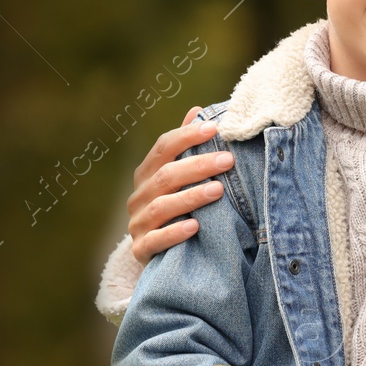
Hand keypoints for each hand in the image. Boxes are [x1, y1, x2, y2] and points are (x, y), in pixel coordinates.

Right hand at [127, 106, 234, 262]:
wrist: (159, 254)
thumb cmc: (175, 207)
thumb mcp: (179, 177)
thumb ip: (185, 147)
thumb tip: (196, 111)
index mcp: (147, 174)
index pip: (163, 148)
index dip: (187, 136)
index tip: (214, 128)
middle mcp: (138, 196)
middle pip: (165, 176)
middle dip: (198, 166)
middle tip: (227, 160)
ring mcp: (138, 224)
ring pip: (161, 207)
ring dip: (191, 197)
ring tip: (218, 190)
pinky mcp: (142, 250)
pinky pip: (156, 240)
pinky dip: (174, 233)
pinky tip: (195, 227)